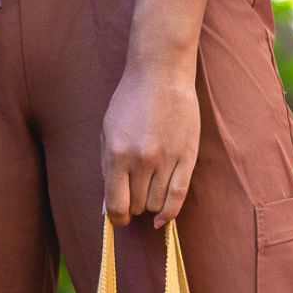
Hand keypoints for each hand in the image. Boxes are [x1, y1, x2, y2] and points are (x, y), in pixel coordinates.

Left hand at [101, 64, 199, 227]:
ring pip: (156, 204)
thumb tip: (107, 209)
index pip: (116, 205)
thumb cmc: (129, 102)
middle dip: (132, 205)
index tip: (118, 219)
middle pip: (136, 206)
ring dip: (150, 205)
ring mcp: (166, 159)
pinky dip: (170, 213)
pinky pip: (178, 196)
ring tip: (148, 190)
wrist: (161, 73)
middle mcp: (142, 160)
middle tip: (133, 193)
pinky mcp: (186, 157)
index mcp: (117, 154)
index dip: (116, 218)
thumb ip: (106, 170)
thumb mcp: (107, 133)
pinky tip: (163, 219)